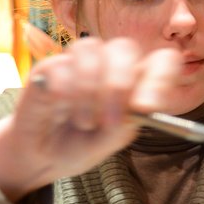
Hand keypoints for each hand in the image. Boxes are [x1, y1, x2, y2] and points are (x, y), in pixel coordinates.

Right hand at [0, 37, 183, 200]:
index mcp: (136, 82)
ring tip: (85, 123)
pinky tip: (60, 112)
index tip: (147, 107)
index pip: (162, 60)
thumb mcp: (109, 142)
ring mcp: (78, 62)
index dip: (160, 77)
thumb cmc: (81, 144)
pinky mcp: (49, 66)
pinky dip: (64, 92)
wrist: (41, 156)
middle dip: (119, 84)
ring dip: (89, 90)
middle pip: (124, 47)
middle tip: (111, 120)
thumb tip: (136, 107)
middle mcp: (109, 66)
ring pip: (91, 48)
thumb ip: (125, 124)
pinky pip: (60, 64)